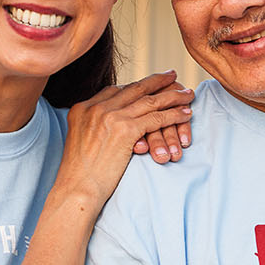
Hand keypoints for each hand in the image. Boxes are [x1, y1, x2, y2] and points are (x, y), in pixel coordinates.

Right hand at [56, 72, 192, 207]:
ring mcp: (110, 117)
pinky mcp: (125, 130)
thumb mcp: (80, 142)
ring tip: (187, 94)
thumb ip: (93, 127)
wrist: (76, 188)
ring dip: (172, 97)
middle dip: (156, 81)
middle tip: (172, 75)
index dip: (135, 86)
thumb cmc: (79, 175)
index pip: (114, 90)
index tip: (149, 84)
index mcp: (82, 108)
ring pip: (149, 101)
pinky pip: (157, 117)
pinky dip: (174, 115)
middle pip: (133, 89)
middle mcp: (96, 107)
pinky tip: (186, 114)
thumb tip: (109, 126)